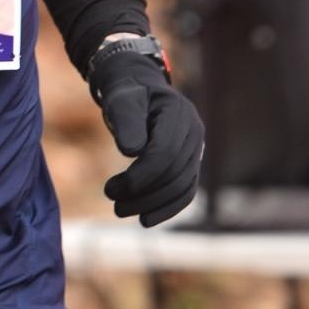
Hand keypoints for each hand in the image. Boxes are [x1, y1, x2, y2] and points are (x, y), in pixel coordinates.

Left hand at [89, 49, 203, 226]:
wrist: (138, 88)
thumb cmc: (126, 94)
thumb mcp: (120, 100)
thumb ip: (126, 122)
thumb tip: (132, 152)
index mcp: (179, 113)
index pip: (166, 152)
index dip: (141, 176)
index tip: (111, 189)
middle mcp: (195, 132)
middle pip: (175, 173)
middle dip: (142, 193)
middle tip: (111, 200)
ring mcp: (196, 149)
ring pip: (182, 187)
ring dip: (152, 204)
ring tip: (120, 209)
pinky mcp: (191, 163)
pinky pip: (185, 191)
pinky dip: (167, 208)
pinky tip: (145, 219)